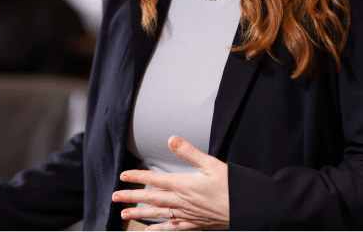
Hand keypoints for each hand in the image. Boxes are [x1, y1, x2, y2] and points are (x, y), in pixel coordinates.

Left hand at [112, 136, 229, 230]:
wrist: (247, 210)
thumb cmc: (231, 186)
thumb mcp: (211, 164)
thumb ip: (189, 152)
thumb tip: (171, 139)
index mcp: (183, 185)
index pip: (154, 180)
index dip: (137, 177)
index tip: (123, 176)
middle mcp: (182, 201)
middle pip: (152, 199)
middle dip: (132, 197)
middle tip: (115, 197)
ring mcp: (187, 215)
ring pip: (159, 215)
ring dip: (140, 214)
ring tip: (124, 216)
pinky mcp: (195, 224)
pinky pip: (173, 228)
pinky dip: (160, 230)